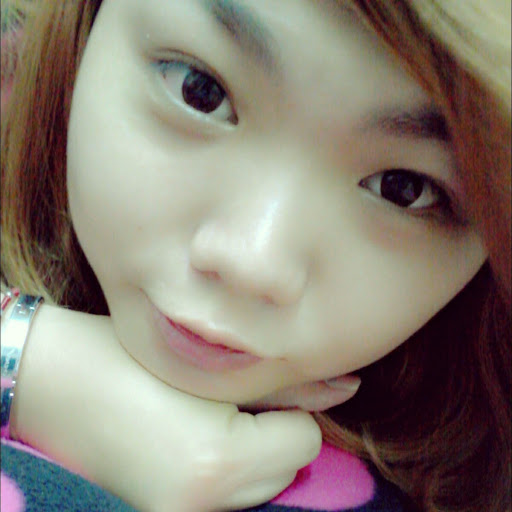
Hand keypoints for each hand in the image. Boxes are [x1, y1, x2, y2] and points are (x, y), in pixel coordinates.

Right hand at [11, 305, 321, 511]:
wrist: (56, 382)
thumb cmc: (127, 355)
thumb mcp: (209, 362)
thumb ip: (285, 380)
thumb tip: (348, 386)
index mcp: (217, 462)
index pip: (305, 443)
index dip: (287, 410)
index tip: (254, 387)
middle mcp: (205, 506)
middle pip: (286, 468)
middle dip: (272, 433)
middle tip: (227, 399)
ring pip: (260, 485)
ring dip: (250, 452)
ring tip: (205, 417)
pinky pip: (230, 496)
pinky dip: (226, 469)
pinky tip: (191, 438)